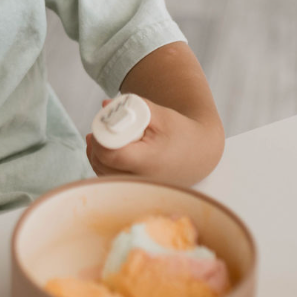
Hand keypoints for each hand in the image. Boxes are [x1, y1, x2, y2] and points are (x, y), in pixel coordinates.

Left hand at [85, 98, 209, 186]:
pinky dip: (104, 165)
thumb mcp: (160, 114)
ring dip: (97, 156)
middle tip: (98, 128)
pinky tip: (106, 152)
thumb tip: (104, 105)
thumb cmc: (180, 132)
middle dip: (96, 145)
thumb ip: (131, 106)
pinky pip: (111, 180)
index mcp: (148, 161)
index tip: (101, 125)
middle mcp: (143, 180)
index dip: (100, 139)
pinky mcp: (137, 191)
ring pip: (104, 175)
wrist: (200, 154)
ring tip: (101, 138)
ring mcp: (139, 189)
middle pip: (103, 165)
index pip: (111, 154)